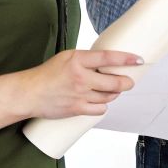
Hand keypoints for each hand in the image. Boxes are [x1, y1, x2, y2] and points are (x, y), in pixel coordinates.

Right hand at [23, 48, 142, 118]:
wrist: (29, 93)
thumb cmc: (47, 74)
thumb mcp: (66, 58)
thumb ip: (86, 60)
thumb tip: (107, 62)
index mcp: (77, 60)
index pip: (108, 57)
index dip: (126, 58)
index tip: (138, 59)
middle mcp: (81, 77)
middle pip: (114, 82)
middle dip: (126, 83)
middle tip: (128, 82)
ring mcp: (80, 94)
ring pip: (109, 97)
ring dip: (114, 94)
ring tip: (113, 90)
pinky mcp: (77, 109)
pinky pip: (100, 110)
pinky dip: (103, 106)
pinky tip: (100, 102)